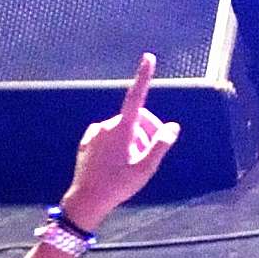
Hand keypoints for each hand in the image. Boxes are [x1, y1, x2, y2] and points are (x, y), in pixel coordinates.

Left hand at [61, 54, 178, 229]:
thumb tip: (172, 127)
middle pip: (137, 119)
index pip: (136, 97)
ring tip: (133, 164)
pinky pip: (109, 136)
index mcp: (122, 130)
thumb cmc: (118, 185)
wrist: (86, 200)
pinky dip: (119, 144)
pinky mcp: (87, 142)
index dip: (143, 77)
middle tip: (151, 157)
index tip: (148, 58)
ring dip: (134, 141)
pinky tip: (118, 162)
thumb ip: (161, 144)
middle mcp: (107, 126)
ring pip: (124, 129)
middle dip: (148, 132)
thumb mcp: (146, 168)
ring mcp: (95, 134)